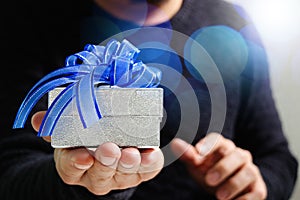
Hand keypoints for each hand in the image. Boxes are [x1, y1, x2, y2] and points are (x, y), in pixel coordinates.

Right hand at [32, 111, 163, 194]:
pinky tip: (152, 154)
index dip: (76, 163)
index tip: (83, 156)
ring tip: (132, 153)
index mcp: (75, 164)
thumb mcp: (68, 132)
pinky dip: (151, 162)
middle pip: (100, 173)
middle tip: (109, 149)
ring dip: (129, 163)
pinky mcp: (140, 171)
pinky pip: (148, 170)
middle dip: (105, 161)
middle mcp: (97, 174)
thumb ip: (56, 124)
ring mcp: (120, 174)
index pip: (71, 168)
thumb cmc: (85, 139)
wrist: (106, 150)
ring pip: (125, 173)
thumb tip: (38, 119)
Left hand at [171, 133, 266, 199]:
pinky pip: (257, 191)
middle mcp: (239, 155)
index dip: (209, 144)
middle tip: (209, 180)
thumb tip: (175, 143)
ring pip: (249, 172)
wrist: (226, 189)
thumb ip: (188, 155)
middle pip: (235, 155)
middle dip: (223, 168)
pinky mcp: (258, 187)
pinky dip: (246, 198)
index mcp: (222, 147)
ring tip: (220, 196)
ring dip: (234, 184)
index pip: (217, 140)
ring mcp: (250, 170)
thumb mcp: (197, 166)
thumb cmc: (210, 172)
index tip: (198, 151)